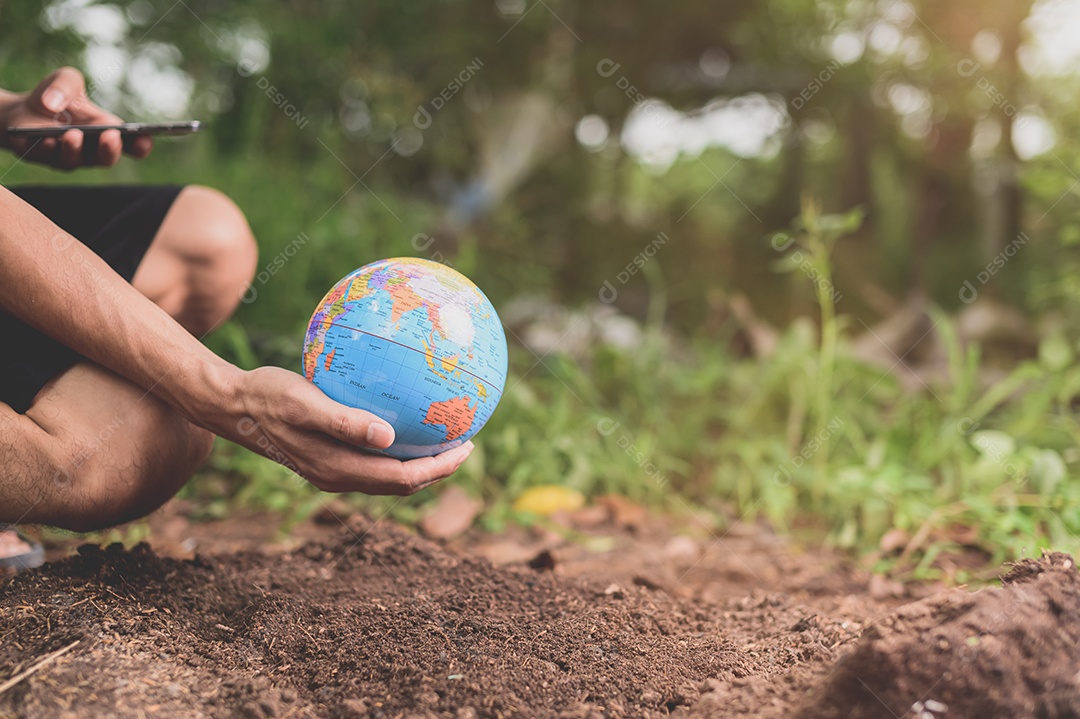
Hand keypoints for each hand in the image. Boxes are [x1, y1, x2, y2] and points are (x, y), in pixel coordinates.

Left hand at [0, 67, 152, 169]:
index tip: (145, 138)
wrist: (22, 110)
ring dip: (76, 149)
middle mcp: (93, 150)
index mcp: (108, 132)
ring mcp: (70, 157)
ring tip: (74, 134)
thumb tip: (53, 103)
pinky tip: (47, 139)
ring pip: (77, 161)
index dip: (142, 145)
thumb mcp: (65, 79)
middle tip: (111, 136)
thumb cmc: (54, 96)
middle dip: (110, 149)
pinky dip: (48, 149)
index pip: (132, 146)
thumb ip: (66, 82)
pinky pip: (48, 158)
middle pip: (107, 158)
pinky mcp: (44, 158)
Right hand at [215, 366, 474, 494]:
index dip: (438, 469)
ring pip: (387, 474)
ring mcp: (332, 469)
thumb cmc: (267, 396)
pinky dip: (396, 446)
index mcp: (337, 469)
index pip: (402, 479)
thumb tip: (390, 438)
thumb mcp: (305, 403)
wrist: (232, 404)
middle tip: (466, 441)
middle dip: (437, 468)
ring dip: (418, 460)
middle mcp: (338, 476)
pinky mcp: (326, 455)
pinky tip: (404, 416)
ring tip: (444, 434)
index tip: (466, 447)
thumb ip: (345, 422)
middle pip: (401, 483)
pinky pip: (372, 457)